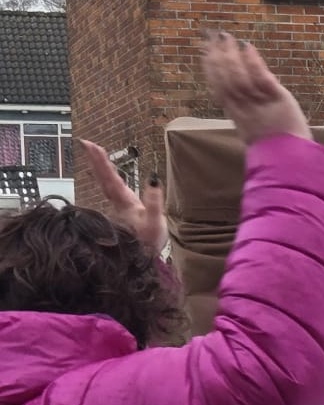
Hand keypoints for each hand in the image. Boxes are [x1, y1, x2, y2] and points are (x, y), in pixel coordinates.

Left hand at [78, 139, 165, 254]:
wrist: (143, 261)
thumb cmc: (148, 243)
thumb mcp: (155, 222)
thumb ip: (154, 202)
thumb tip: (153, 179)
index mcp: (124, 202)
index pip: (110, 177)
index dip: (101, 161)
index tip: (90, 145)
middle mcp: (117, 203)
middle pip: (104, 178)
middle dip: (97, 160)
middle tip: (87, 144)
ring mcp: (117, 208)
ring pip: (105, 184)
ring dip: (100, 168)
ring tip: (95, 154)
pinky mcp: (121, 212)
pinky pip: (111, 190)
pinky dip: (107, 179)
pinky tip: (107, 175)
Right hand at [199, 30, 310, 145]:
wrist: (290, 161)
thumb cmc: (276, 150)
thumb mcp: (254, 132)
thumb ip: (247, 115)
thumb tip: (241, 102)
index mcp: (236, 115)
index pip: (218, 88)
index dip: (210, 69)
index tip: (206, 52)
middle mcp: (244, 108)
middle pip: (225, 79)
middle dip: (217, 56)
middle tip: (214, 37)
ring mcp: (259, 103)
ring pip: (238, 76)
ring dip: (231, 54)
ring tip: (228, 38)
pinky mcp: (277, 99)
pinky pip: (260, 77)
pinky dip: (252, 61)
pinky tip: (248, 47)